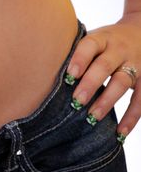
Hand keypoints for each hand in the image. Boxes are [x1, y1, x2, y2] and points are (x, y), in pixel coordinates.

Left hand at [66, 13, 140, 141]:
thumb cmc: (104, 43)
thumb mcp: (92, 40)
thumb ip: (74, 54)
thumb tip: (41, 75)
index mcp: (102, 39)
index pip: (90, 46)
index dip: (79, 60)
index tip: (68, 76)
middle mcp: (119, 50)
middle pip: (105, 66)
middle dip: (90, 84)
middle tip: (76, 101)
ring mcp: (135, 64)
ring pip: (122, 82)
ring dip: (107, 101)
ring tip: (92, 117)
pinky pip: (140, 100)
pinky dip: (131, 117)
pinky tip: (119, 132)